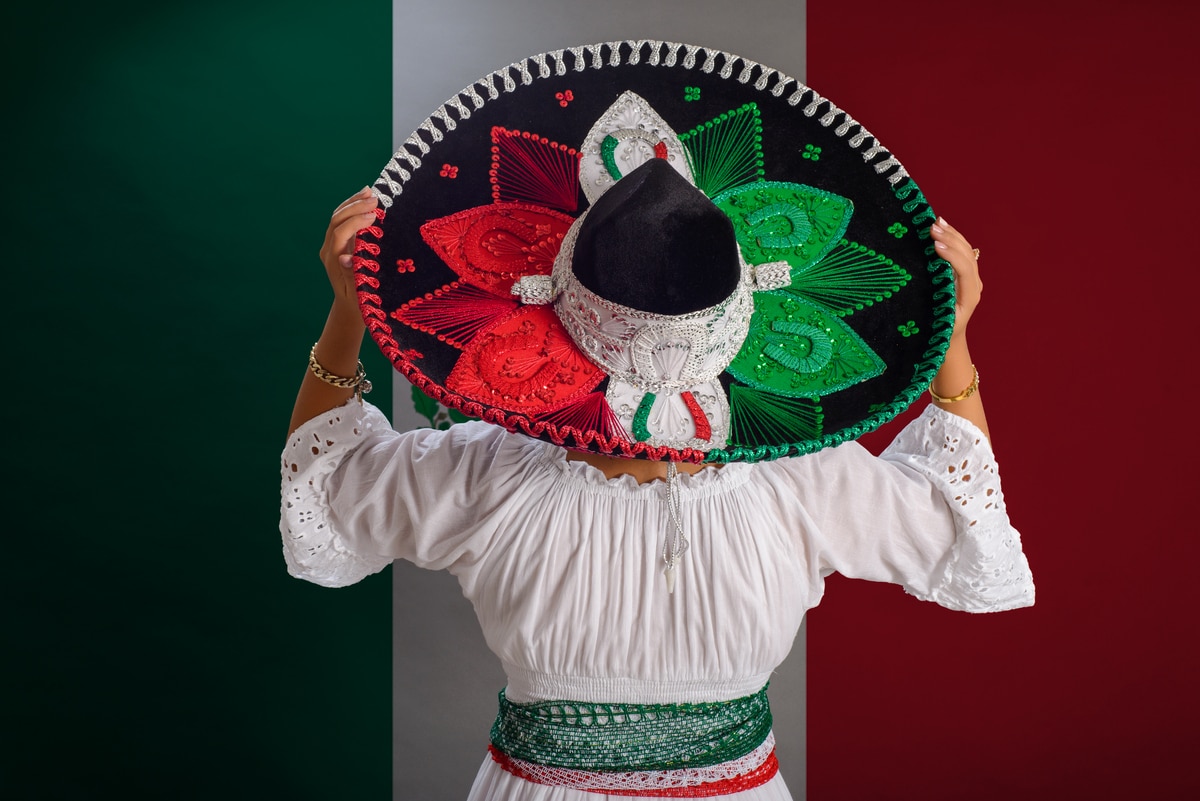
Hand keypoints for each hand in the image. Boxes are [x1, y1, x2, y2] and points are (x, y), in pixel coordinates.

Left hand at [318, 187, 378, 311]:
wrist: (350, 308)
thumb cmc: (359, 302)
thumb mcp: (358, 293)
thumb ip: (352, 275)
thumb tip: (345, 257)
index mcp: (333, 261)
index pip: (340, 234)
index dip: (356, 222)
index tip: (375, 216)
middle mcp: (328, 250)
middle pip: (336, 220)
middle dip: (355, 207)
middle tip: (375, 199)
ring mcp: (331, 244)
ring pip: (337, 217)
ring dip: (353, 202)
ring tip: (370, 191)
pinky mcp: (337, 242)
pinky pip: (342, 220)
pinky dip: (352, 207)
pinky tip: (364, 199)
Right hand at [929, 216, 980, 338]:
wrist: (950, 339)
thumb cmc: (939, 332)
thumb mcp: (936, 319)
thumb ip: (935, 301)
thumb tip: (924, 279)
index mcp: (969, 297)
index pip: (965, 269)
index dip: (951, 255)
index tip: (935, 245)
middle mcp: (974, 285)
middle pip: (967, 256)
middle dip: (950, 239)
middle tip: (931, 228)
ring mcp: (972, 279)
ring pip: (966, 251)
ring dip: (951, 234)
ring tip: (935, 222)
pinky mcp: (966, 275)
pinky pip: (962, 252)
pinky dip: (952, 238)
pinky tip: (942, 226)